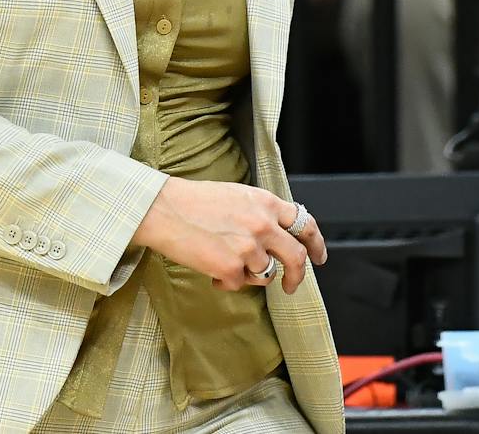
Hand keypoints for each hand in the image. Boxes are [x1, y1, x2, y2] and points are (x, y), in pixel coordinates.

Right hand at [132, 178, 327, 295]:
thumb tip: (277, 233)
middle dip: (297, 275)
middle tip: (290, 284)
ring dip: (250, 274)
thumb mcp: (234, 194)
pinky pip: (238, 284)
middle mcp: (262, 225)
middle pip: (296, 257)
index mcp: (265, 203)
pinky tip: (209, 269)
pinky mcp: (231, 268)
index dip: (316, 243)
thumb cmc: (190, 200)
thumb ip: (260, 212)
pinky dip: (224, 281)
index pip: (304, 225)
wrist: (160, 209)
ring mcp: (248, 248)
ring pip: (266, 274)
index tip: (318, 256)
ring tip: (225, 263)